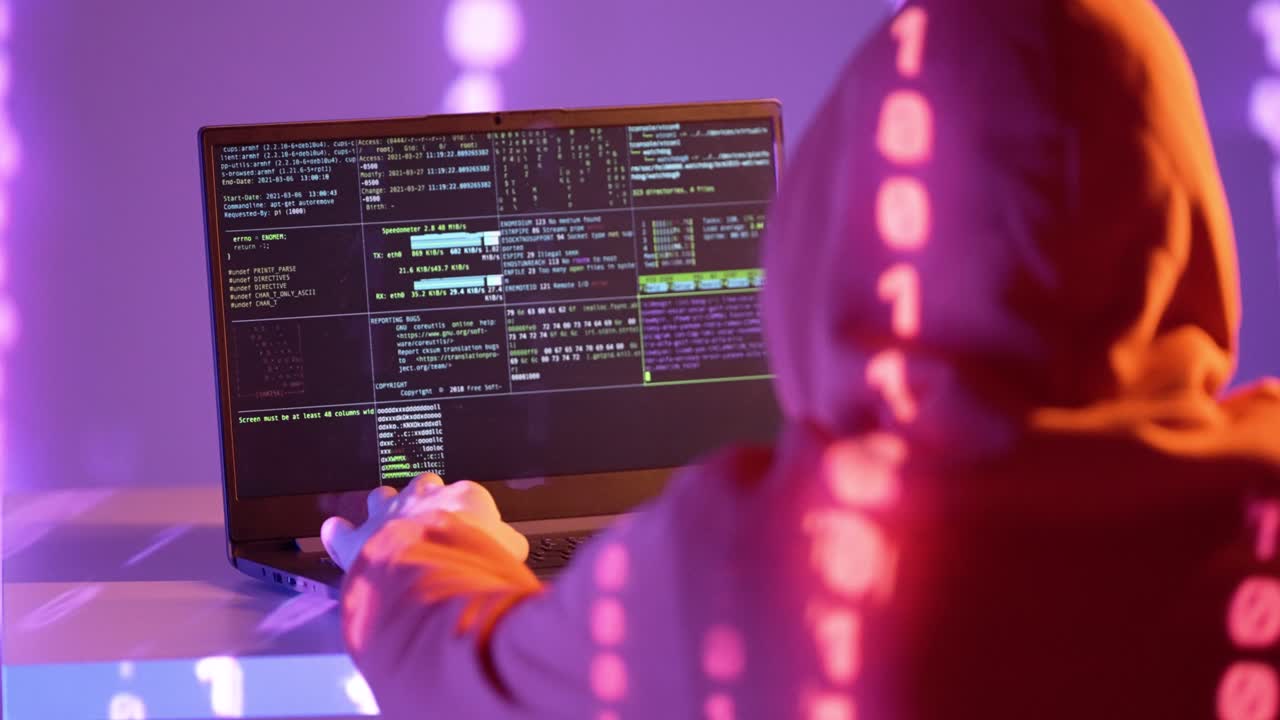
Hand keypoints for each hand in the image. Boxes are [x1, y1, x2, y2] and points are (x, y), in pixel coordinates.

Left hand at [321, 473, 529, 570]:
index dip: (472, 519)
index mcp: (462, 497)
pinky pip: (341, 532)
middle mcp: (423, 498)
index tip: (473, 534)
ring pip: (381, 499)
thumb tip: (511, 549)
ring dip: (384, 509)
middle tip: (430, 518)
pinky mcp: (358, 541)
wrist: (431, 564)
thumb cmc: (471, 556)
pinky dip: (339, 534)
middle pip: (423, 486)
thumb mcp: (509, 551)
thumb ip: (508, 546)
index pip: (470, 500)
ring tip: (386, 519)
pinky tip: (337, 532)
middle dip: (425, 498)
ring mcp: (388, 516)